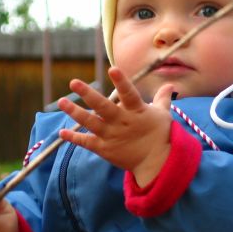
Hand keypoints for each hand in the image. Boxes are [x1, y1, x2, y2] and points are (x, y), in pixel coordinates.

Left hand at [58, 67, 173, 185]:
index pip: (129, 94)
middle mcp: (122, 122)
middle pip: (103, 107)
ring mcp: (111, 136)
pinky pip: (87, 142)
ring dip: (75, 112)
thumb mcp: (163, 114)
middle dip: (88, 94)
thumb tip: (170, 85)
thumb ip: (162, 98)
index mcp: (137, 111)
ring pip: (90, 122)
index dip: (121, 82)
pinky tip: (62, 132)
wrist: (156, 163)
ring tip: (62, 101)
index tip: (112, 68)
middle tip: (74, 82)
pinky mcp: (104, 149)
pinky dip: (74, 138)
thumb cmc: (161, 135)